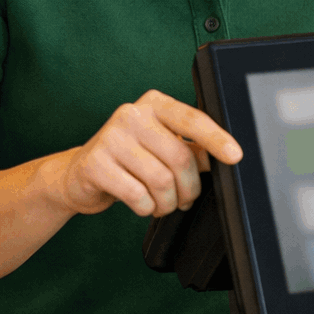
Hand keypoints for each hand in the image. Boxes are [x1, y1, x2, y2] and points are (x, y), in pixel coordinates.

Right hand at [52, 90, 242, 216]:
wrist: (79, 175)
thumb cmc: (128, 159)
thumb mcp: (161, 147)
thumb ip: (191, 148)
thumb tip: (220, 157)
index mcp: (154, 104)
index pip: (192, 119)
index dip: (216, 139)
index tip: (235, 156)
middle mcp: (132, 114)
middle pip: (179, 157)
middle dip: (189, 188)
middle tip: (185, 199)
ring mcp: (111, 137)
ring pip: (161, 180)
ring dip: (168, 202)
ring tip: (162, 204)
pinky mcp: (95, 164)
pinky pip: (137, 195)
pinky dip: (146, 208)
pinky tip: (143, 205)